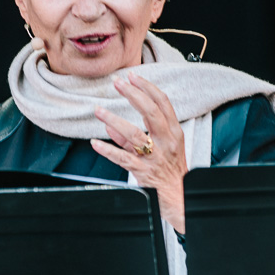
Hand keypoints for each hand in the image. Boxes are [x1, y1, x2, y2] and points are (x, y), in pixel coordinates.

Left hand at [91, 73, 188, 234]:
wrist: (180, 198)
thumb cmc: (170, 172)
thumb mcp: (161, 150)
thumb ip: (133, 138)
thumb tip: (110, 126)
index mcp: (174, 133)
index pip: (163, 104)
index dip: (148, 88)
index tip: (133, 77)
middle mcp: (167, 142)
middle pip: (151, 112)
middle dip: (134, 95)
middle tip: (118, 83)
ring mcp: (155, 157)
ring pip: (134, 134)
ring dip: (114, 120)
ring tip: (98, 111)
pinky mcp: (144, 172)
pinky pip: (123, 159)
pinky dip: (108, 150)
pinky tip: (95, 143)